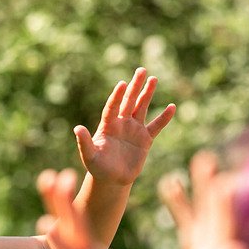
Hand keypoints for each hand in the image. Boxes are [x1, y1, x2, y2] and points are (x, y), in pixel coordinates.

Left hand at [76, 67, 175, 185]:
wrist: (112, 179)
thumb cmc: (98, 167)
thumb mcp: (89, 156)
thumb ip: (84, 142)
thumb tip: (76, 128)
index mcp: (107, 125)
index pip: (112, 107)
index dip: (117, 96)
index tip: (122, 84)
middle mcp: (121, 123)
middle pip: (129, 101)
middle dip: (135, 86)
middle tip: (141, 70)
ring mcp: (134, 130)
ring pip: (142, 108)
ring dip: (147, 94)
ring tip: (153, 79)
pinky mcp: (145, 139)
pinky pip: (156, 126)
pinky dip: (164, 118)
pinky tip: (172, 107)